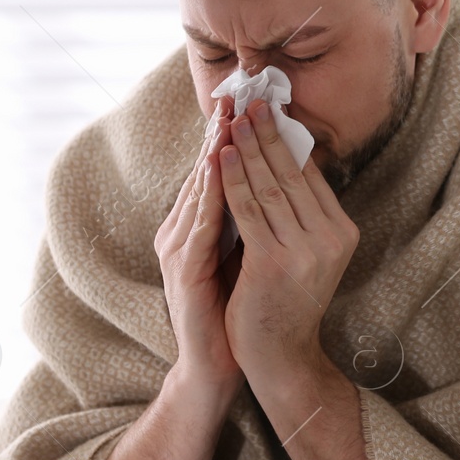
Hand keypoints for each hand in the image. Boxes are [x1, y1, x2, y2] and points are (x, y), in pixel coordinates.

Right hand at [154, 94, 243, 399]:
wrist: (219, 362)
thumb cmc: (235, 308)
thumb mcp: (248, 252)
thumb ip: (253, 217)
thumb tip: (281, 179)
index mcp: (197, 225)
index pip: (214, 171)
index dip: (228, 136)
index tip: (247, 102)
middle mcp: (182, 230)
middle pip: (202, 172)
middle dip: (220, 134)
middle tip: (235, 97)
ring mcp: (178, 249)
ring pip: (198, 191)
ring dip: (212, 155)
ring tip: (226, 122)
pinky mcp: (182, 270)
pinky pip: (199, 226)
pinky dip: (211, 196)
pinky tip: (220, 172)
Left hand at [217, 99, 359, 377]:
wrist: (279, 356)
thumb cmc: (285, 300)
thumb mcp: (305, 252)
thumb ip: (300, 213)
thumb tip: (286, 158)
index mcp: (342, 233)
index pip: (311, 176)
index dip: (288, 140)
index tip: (270, 109)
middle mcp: (330, 239)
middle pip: (291, 175)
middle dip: (268, 134)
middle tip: (252, 100)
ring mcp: (304, 252)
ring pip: (269, 187)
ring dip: (248, 148)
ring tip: (232, 119)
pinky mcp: (273, 263)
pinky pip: (248, 211)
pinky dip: (233, 178)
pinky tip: (223, 155)